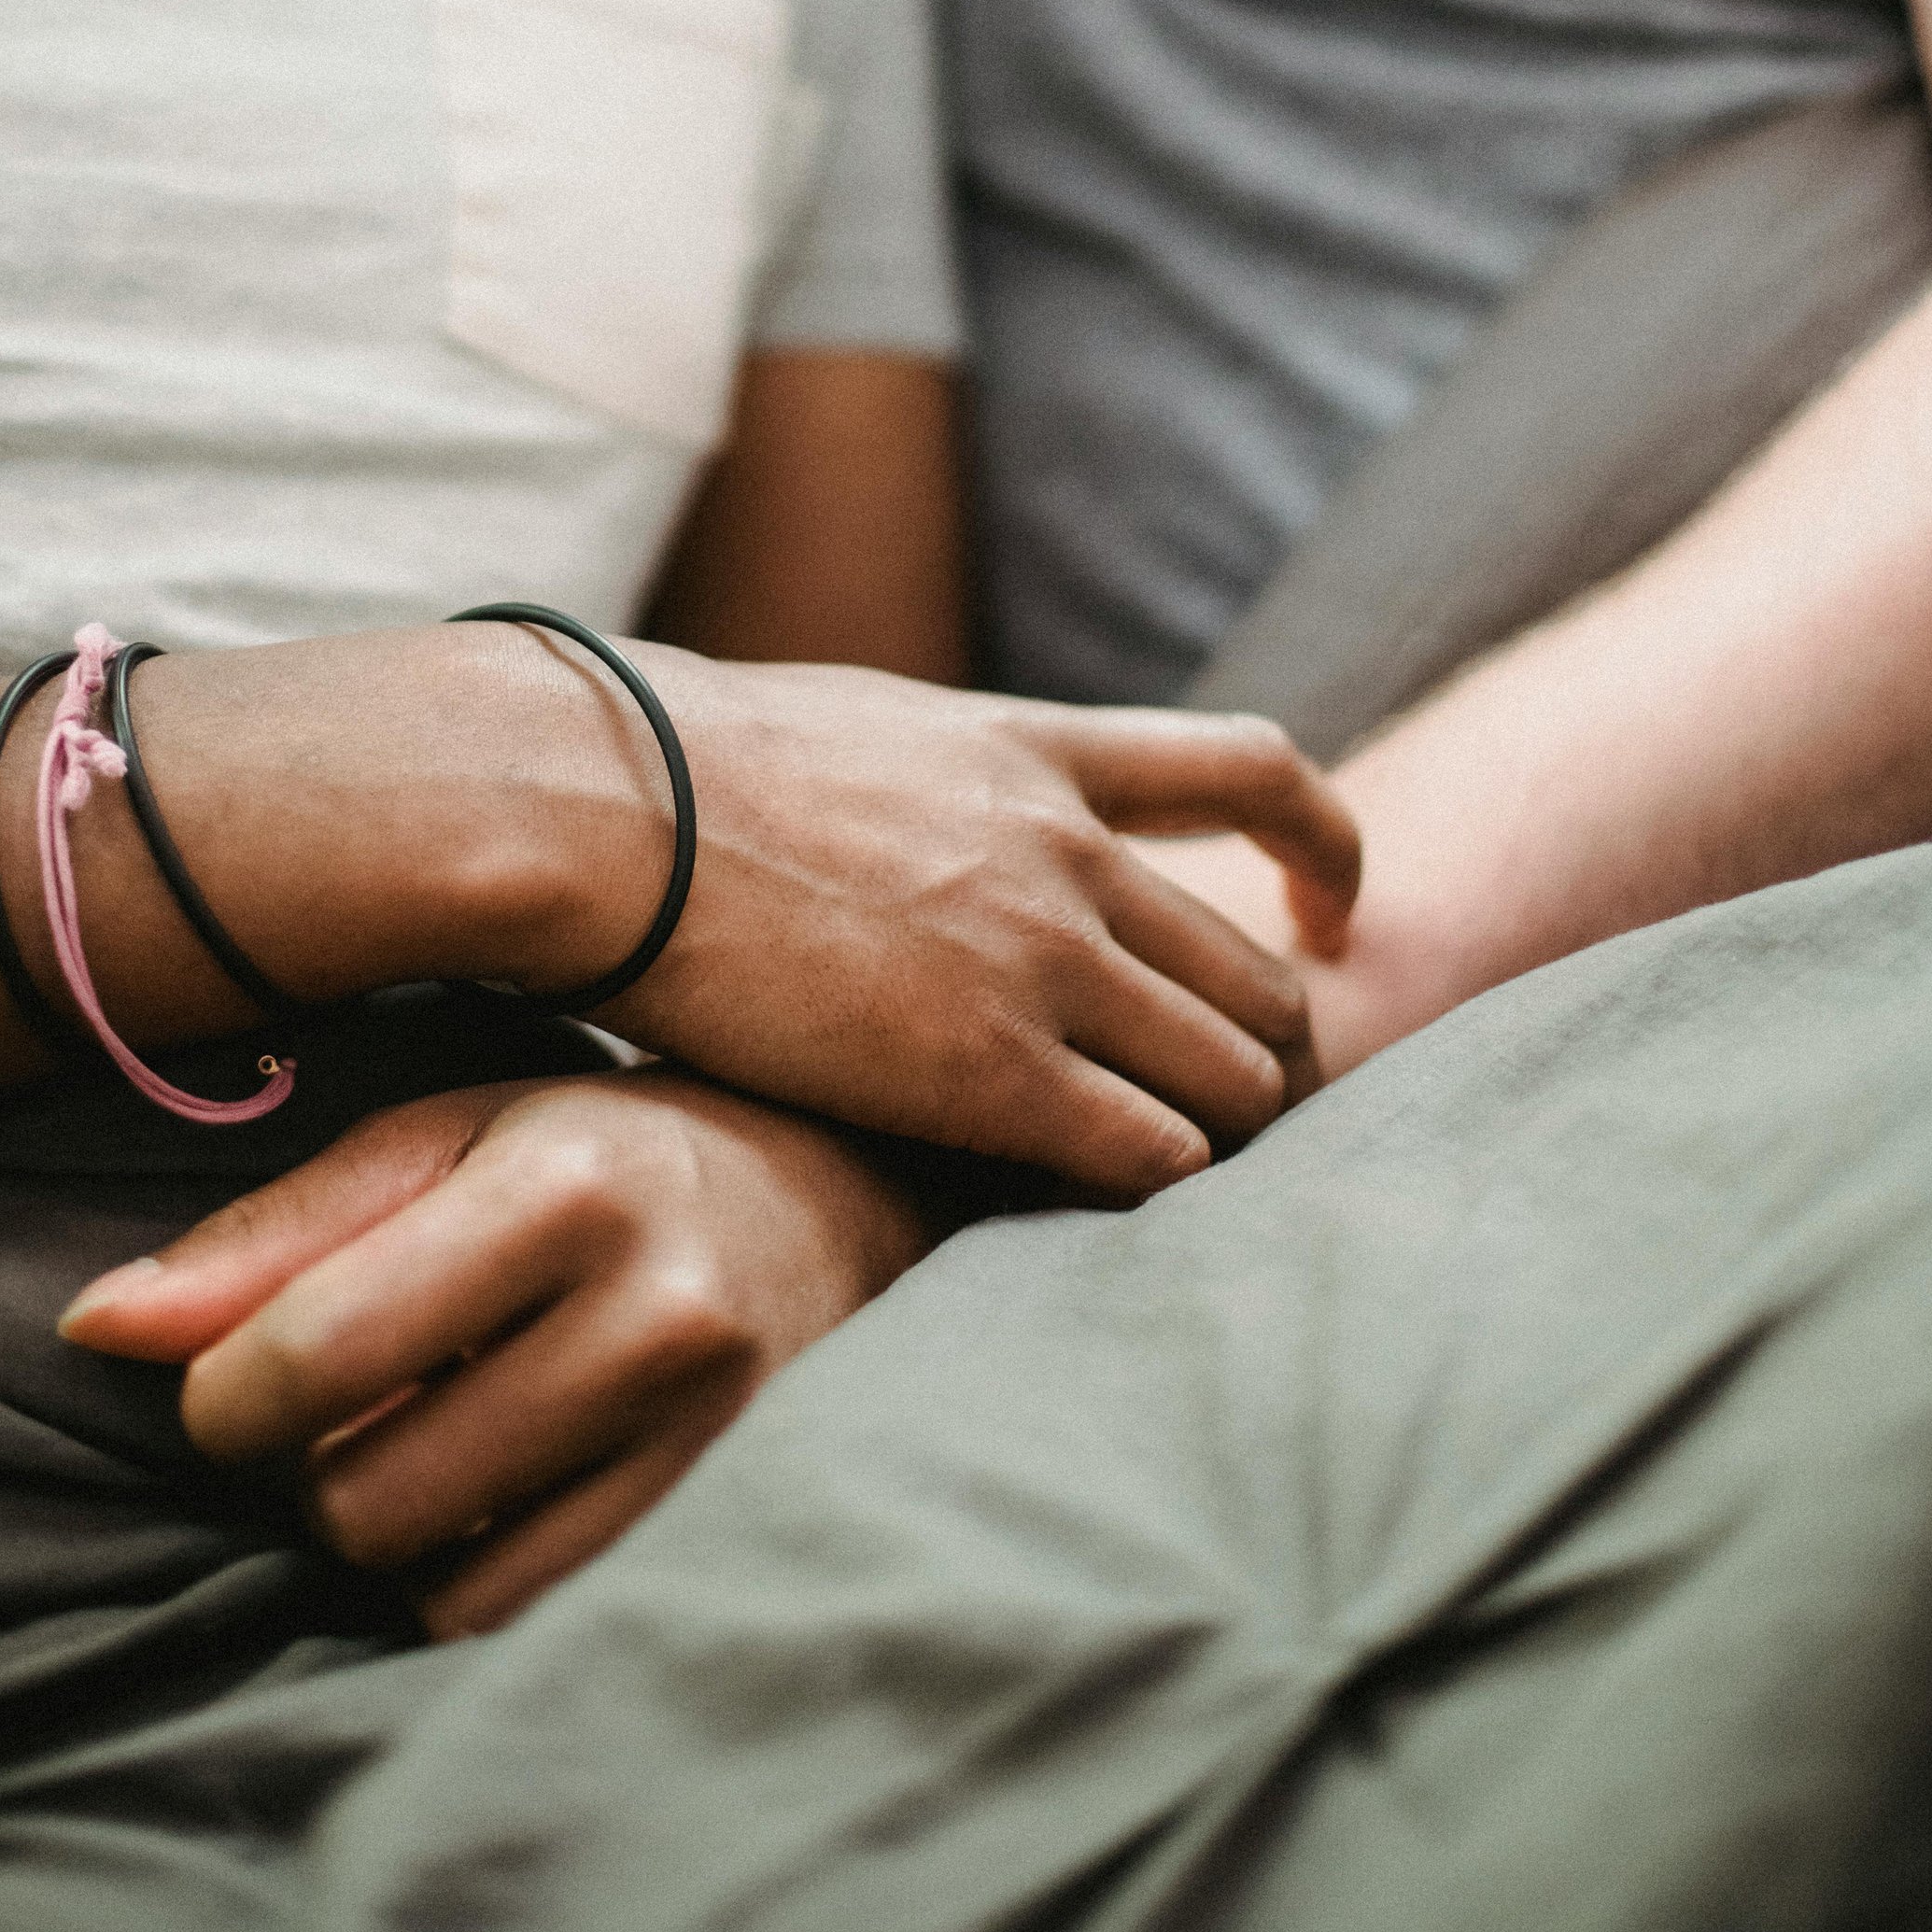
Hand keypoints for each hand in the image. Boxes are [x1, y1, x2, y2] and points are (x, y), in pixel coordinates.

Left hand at [61, 1070, 936, 1631]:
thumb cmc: (606, 1150)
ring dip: (402, 1531)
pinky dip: (478, 1572)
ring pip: (439, 1585)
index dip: (223, 1398)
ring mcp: (714, 1440)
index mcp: (565, 1185)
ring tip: (443, 1436)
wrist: (849, 1195)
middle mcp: (657, 1314)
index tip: (233, 1381)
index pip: (312, 1355)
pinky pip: (523, 1620)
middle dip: (318, 1466)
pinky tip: (513, 1483)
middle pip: (362, 1498)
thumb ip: (271, 1234)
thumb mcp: (445, 1138)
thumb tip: (92, 1333)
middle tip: (363, 1401)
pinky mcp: (735, 1526)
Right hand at [597, 651, 1355, 1198]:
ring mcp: (1043, 960)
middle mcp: (1070, 852)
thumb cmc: (677, 772)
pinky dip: (1158, 1185)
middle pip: (1259, 975)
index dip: (1323, 848)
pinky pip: (1151, 1154)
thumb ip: (949, 778)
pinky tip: (1111, 1205)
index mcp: (1039, 750)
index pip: (1254, 772)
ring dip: (1220, 1129)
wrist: (606, 811)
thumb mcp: (860, 727)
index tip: (1326, 912)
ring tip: (1170, 1172)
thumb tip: (948, 813)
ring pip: (1233, 1073)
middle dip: (1263, 1049)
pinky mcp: (991, 1073)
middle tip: (1227, 1109)